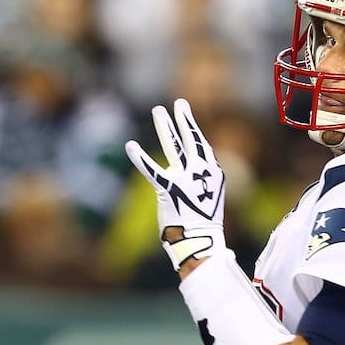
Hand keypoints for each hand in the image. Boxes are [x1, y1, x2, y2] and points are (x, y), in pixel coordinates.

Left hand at [125, 98, 227, 269]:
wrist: (200, 241)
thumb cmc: (201, 226)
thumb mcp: (207, 200)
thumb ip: (198, 184)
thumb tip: (183, 177)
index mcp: (214, 174)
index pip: (203, 148)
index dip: (193, 132)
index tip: (186, 118)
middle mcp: (202, 172)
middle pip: (193, 139)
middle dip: (185, 120)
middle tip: (179, 103)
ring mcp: (186, 179)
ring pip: (175, 146)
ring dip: (166, 127)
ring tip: (159, 111)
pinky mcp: (169, 189)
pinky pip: (152, 170)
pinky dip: (140, 158)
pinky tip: (130, 145)